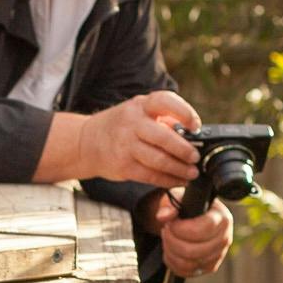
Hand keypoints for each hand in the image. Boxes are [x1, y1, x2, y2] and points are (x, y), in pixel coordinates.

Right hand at [79, 91, 201, 186]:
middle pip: (164, 137)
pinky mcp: (123, 166)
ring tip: (191, 173)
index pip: (165, 102)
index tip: (195, 126)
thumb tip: (192, 136)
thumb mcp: (138, 112)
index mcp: (140, 105)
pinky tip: (177, 180)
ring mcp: (125, 146)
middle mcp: (131, 123)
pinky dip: (168, 180)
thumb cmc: (120, 126)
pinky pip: (150, 176)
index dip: (185, 113)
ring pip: (159, 160)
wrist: (86, 142)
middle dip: (185, 150)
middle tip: (195, 157)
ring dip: (179, 169)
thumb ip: (163, 120)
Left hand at [150, 190, 232, 277]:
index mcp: (222, 218)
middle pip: (194, 251)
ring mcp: (219, 255)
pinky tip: (171, 248)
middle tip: (167, 229)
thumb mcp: (178, 198)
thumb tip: (163, 216)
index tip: (172, 223)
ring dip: (171, 251)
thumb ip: (169, 204)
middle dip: (172, 240)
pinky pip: (186, 272)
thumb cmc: (187, 206)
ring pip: (188, 263)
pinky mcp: (210, 267)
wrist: (192, 217)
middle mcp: (225, 238)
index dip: (182, 229)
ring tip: (168, 237)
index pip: (204, 229)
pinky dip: (172, 261)